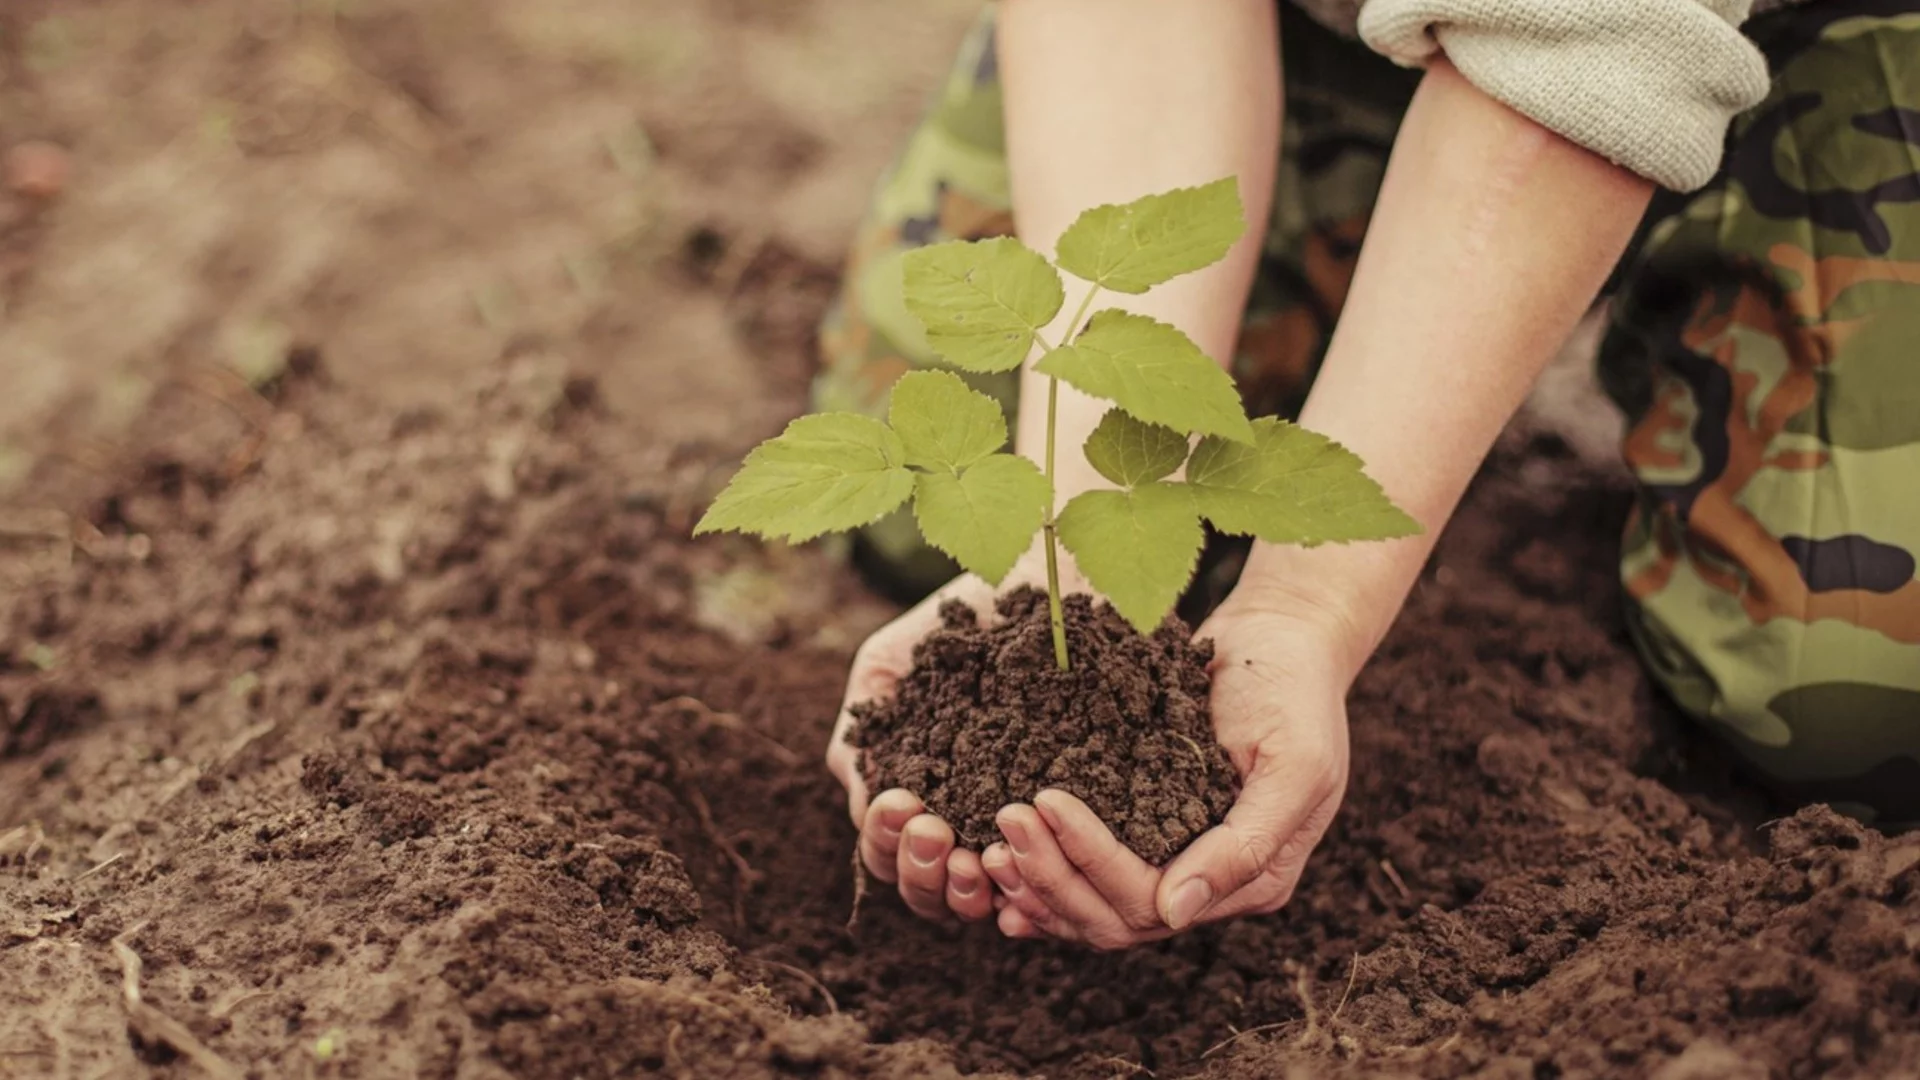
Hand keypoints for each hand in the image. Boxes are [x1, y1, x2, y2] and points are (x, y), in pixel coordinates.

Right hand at [826, 550, 1091, 922]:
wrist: (1050, 571)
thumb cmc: (966, 619)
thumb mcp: (892, 665)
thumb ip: (864, 727)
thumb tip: (863, 796)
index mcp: (921, 794)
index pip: (890, 850)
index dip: (890, 841)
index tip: (905, 802)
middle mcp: (966, 823)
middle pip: (926, 887)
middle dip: (921, 869)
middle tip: (935, 831)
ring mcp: (1019, 827)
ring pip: (979, 897)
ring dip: (966, 888)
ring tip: (976, 857)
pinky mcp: (1078, 821)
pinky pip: (1047, 876)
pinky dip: (1029, 884)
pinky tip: (1026, 860)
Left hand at [981, 588, 1357, 947]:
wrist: (1280, 642)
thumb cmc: (1294, 693)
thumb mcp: (1296, 763)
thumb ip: (1246, 844)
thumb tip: (1175, 912)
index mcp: (1252, 880)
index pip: (1152, 900)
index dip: (1092, 861)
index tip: (1043, 800)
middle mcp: (1208, 887)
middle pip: (1113, 917)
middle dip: (1051, 876)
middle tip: (1003, 820)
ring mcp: (1173, 865)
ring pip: (1091, 908)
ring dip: (1036, 882)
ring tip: (988, 845)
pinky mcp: (1143, 835)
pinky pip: (1085, 877)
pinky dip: (1042, 876)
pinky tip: (994, 863)